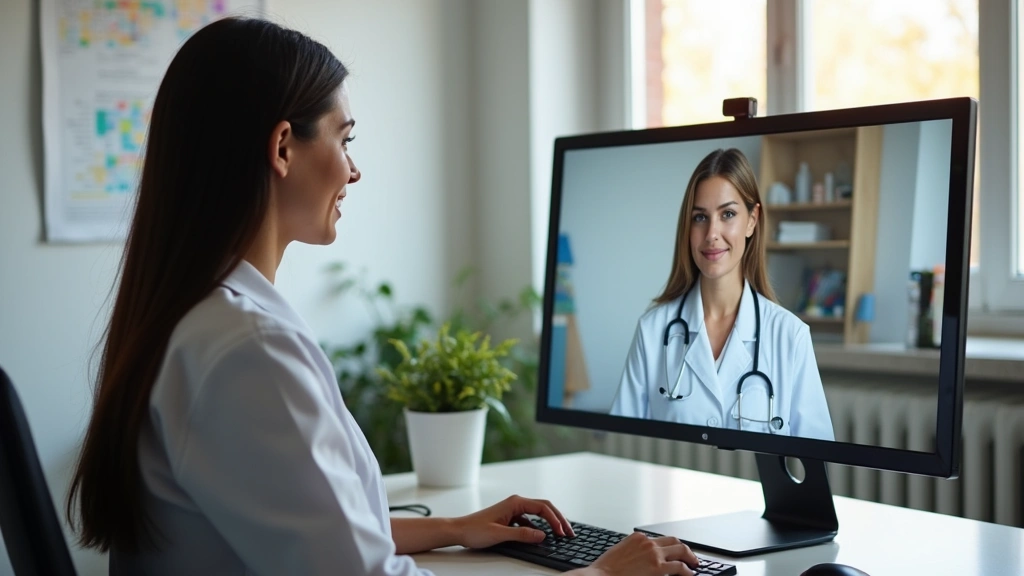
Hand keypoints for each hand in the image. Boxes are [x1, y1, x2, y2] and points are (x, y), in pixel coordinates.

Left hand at [451, 494, 575, 548]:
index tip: (563, 533)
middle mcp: (516, 503)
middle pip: (544, 508)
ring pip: (538, 514)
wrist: (459, 530)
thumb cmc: (475, 530)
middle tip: (569, 532)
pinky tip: (542, 536)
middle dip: (558, 519)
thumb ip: (522, 535)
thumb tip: (542, 535)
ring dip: (550, 523)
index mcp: (515, 502)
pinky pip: (530, 520)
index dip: (556, 520)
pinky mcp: (511, 517)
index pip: (543, 508)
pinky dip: (539, 527)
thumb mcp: (500, 534)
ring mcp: (514, 509)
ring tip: (560, 534)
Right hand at [583, 531, 697, 575]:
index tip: (674, 550)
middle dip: (684, 548)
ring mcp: (654, 553)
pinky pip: (679, 567)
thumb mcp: (621, 552)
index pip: (660, 538)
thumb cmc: (607, 569)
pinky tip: (690, 574)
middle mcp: (648, 542)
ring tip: (694, 564)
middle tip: (690, 556)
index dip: (670, 545)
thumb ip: (635, 551)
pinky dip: (687, 570)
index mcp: (637, 537)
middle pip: (674, 540)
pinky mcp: (659, 567)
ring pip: (680, 550)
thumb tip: (643, 558)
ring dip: (689, 557)